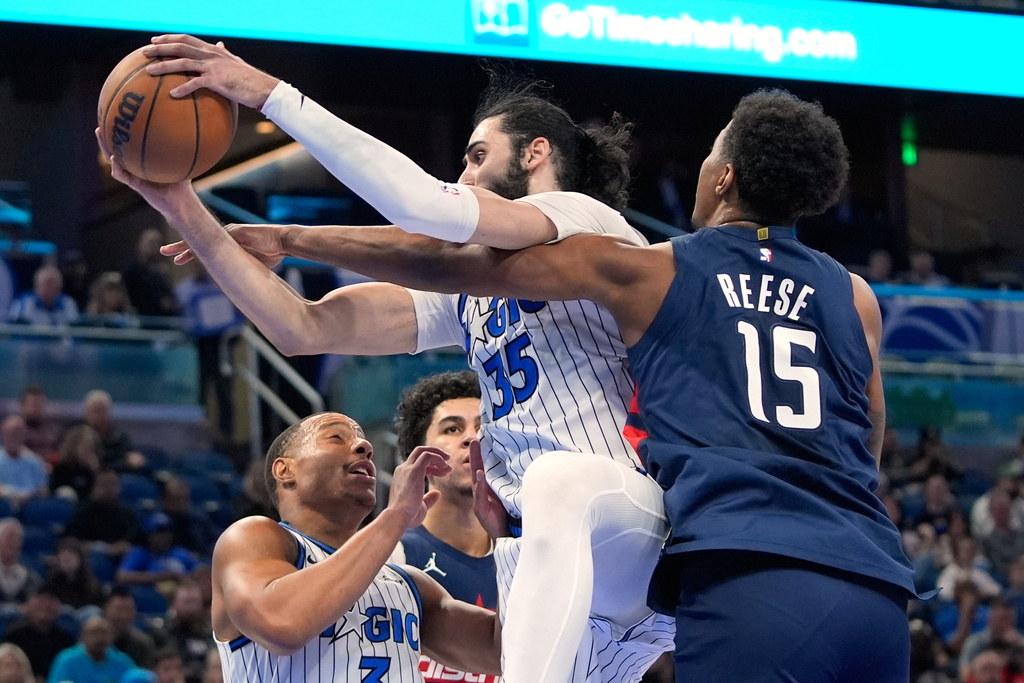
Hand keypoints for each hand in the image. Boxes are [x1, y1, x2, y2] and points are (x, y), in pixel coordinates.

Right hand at [95, 127, 196, 215]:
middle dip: (107, 134)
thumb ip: (183, 144)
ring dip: (105, 146)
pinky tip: (114, 158)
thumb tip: (188, 124)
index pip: (128, 143)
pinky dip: (117, 167)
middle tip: (102, 119)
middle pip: (116, 148)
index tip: (115, 116)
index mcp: (142, 159)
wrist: (182, 201)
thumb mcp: (183, 159)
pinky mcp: (135, 185)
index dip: (121, 132)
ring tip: (100, 132)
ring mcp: (133, 174)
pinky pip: (122, 175)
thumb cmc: (183, 181)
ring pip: (113, 159)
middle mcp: (135, 165)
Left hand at [143, 35, 279, 109]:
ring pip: (183, 62)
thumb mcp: (235, 63)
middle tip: (144, 52)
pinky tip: (172, 95)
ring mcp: (213, 67)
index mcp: (213, 51)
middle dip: (160, 47)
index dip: (170, 38)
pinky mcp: (217, 81)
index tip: (155, 40)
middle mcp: (211, 55)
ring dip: (164, 66)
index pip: (187, 39)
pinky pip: (195, 84)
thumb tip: (220, 45)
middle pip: (180, 47)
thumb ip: (224, 54)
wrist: (263, 88)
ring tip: (149, 71)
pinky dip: (183, 88)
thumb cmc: (250, 79)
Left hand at [162, 224, 288, 266]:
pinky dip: (196, 245)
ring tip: (166, 251)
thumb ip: (246, 267)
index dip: (191, 251)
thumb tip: (246, 280)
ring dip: (182, 246)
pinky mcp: (232, 233)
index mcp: (229, 243)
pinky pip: (210, 239)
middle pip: (197, 240)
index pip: (205, 247)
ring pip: (199, 239)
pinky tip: (184, 251)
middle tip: (163, 251)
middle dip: (179, 246)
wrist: (282, 242)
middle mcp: (224, 237)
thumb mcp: (256, 264)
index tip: (179, 257)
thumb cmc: (273, 252)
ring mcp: (227, 234)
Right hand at [387, 446, 450, 529]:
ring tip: (449, 465)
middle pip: (418, 452)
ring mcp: (407, 469)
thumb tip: (438, 494)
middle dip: (435, 454)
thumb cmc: (407, 516)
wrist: (398, 518)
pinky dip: (438, 458)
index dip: (432, 466)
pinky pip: (428, 456)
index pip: (417, 464)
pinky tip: (445, 467)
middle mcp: (402, 470)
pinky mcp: (414, 470)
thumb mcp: (420, 506)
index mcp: (402, 477)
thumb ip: (428, 499)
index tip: (443, 473)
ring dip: (439, 455)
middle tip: (448, 460)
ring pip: (423, 451)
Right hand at [470, 440, 509, 537]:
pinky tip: (479, 475)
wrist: (505, 535)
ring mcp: (480, 501)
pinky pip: (480, 496)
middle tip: (474, 441)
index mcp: (488, 488)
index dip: (481, 455)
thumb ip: (508, 485)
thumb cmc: (507, 516)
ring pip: (477, 481)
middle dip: (475, 456)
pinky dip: (479, 485)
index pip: (483, 468)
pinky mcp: (481, 510)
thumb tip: (519, 468)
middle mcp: (482, 493)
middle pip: (477, 470)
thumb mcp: (508, 498)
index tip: (480, 440)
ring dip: (476, 466)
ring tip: (476, 451)